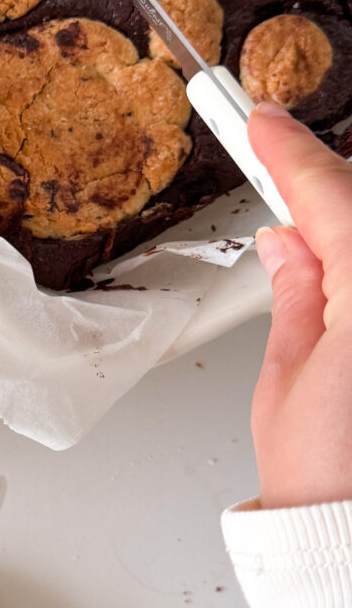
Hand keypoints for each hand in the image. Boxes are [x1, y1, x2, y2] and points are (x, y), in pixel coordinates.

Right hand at [249, 102, 351, 508]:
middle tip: (281, 161)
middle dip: (328, 187)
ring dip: (345, 231)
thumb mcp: (287, 379)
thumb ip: (298, 294)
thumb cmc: (328, 485)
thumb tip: (290, 244)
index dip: (292, 153)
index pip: (333, 197)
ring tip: (307, 235)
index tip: (263, 122)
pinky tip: (333, 267)